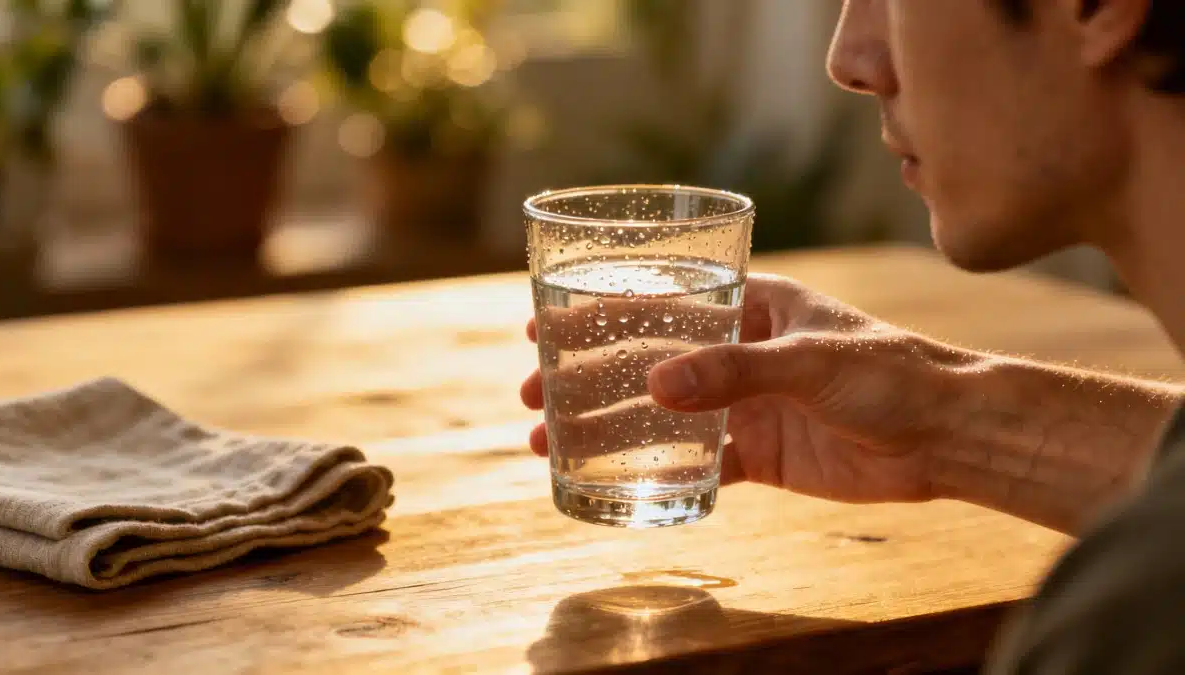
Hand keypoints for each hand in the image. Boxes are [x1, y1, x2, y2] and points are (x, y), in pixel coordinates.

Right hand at [521, 273, 984, 504]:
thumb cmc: (890, 372)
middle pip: (644, 360)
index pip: (657, 302)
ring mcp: (745, 404)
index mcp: (748, 308)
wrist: (946, 434)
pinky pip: (695, 462)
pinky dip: (658, 471)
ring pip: (660, 415)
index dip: (597, 311)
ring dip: (608, 425)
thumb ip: (735, 371)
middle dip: (586, 376)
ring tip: (549, 442)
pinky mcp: (759, 453)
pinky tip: (616, 480)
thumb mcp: (811, 361)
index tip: (542, 323)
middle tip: (530, 394)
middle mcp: (738, 353)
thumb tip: (655, 383)